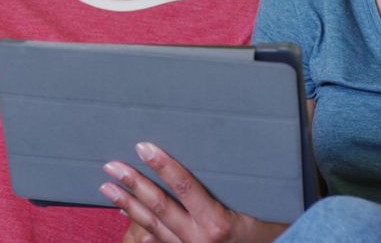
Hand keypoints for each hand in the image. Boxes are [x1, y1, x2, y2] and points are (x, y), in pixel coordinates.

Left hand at [100, 142, 287, 242]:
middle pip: (160, 207)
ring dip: (128, 206)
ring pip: (154, 226)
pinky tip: (128, 222)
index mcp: (218, 223)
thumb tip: (211, 159)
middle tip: (111, 166)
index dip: (162, 166)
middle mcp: (201, 240)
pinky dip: (144, 232)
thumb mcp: (258, 207)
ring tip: (108, 189)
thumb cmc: (273, 229)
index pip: (184, 187)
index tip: (143, 147)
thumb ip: (234, 188)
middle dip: (133, 184)